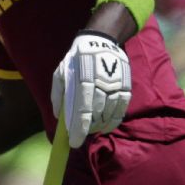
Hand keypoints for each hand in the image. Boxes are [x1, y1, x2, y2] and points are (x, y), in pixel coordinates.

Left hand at [51, 31, 130, 147]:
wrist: (101, 41)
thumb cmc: (77, 60)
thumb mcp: (60, 73)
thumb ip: (58, 95)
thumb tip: (58, 116)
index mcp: (83, 80)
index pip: (82, 110)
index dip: (79, 129)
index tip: (74, 143)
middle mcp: (101, 83)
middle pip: (96, 115)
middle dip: (88, 129)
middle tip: (80, 134)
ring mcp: (116, 85)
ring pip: (109, 114)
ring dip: (100, 126)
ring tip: (92, 129)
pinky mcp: (125, 86)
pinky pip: (121, 109)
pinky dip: (114, 121)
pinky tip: (106, 126)